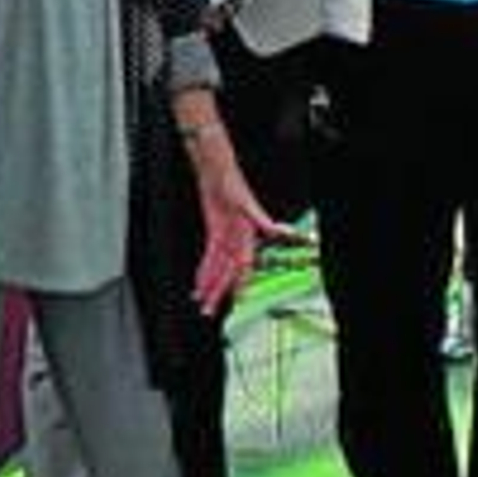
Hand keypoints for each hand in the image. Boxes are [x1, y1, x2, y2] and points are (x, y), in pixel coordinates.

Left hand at [181, 118, 309, 316]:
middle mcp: (237, 237)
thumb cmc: (231, 179)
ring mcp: (225, 236)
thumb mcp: (245, 199)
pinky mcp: (214, 231)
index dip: (240, 281)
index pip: (244, 263)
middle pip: (227, 270)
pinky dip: (204, 269)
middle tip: (209, 309)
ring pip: (217, 266)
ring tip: (202, 302)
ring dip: (210, 284)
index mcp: (247, 232)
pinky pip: (209, 256)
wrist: (215, 166)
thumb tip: (279, 230)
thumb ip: (262, 219)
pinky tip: (199, 282)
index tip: (237, 298)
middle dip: (218, 290)